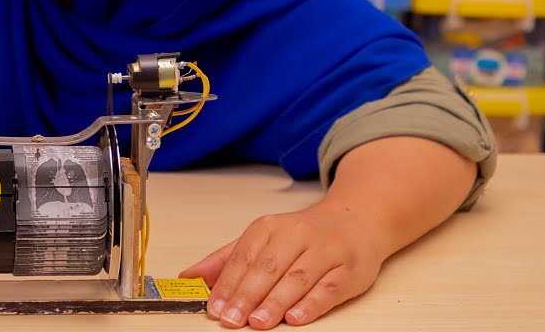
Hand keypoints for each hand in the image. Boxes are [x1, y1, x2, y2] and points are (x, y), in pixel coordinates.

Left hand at [180, 203, 386, 327]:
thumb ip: (225, 259)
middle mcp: (297, 235)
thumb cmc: (302, 235)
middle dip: (247, 295)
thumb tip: (189, 277)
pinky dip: (311, 305)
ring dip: (275, 302)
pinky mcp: (348, 270)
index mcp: (269, 227)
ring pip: (297, 278)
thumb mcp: (261, 239)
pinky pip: (328, 289)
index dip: (227, 284)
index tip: (214, 307)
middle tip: (231, 319)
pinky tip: (294, 318)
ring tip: (257, 322)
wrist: (355, 221)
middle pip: (268, 268)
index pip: (243, 257)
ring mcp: (324, 252)